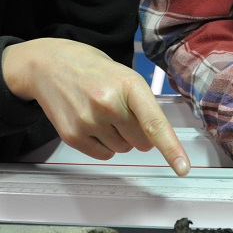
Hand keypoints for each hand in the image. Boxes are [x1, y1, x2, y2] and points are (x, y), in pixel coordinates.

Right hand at [2, 38, 189, 175]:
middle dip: (138, 132)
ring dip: (119, 137)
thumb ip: (143, 105)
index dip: (171, 149)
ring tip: (102, 113)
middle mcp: (108, 103)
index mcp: (129, 85)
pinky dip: (103, 145)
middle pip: (142, 142)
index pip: (155, 123)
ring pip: (123, 149)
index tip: (182, 168)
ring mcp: (89, 120)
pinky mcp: (72, 135)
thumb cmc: (93, 70)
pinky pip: (103, 155)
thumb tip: (155, 140)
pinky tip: (92, 123)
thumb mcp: (126, 76)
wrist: (49, 64)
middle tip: (121, 111)